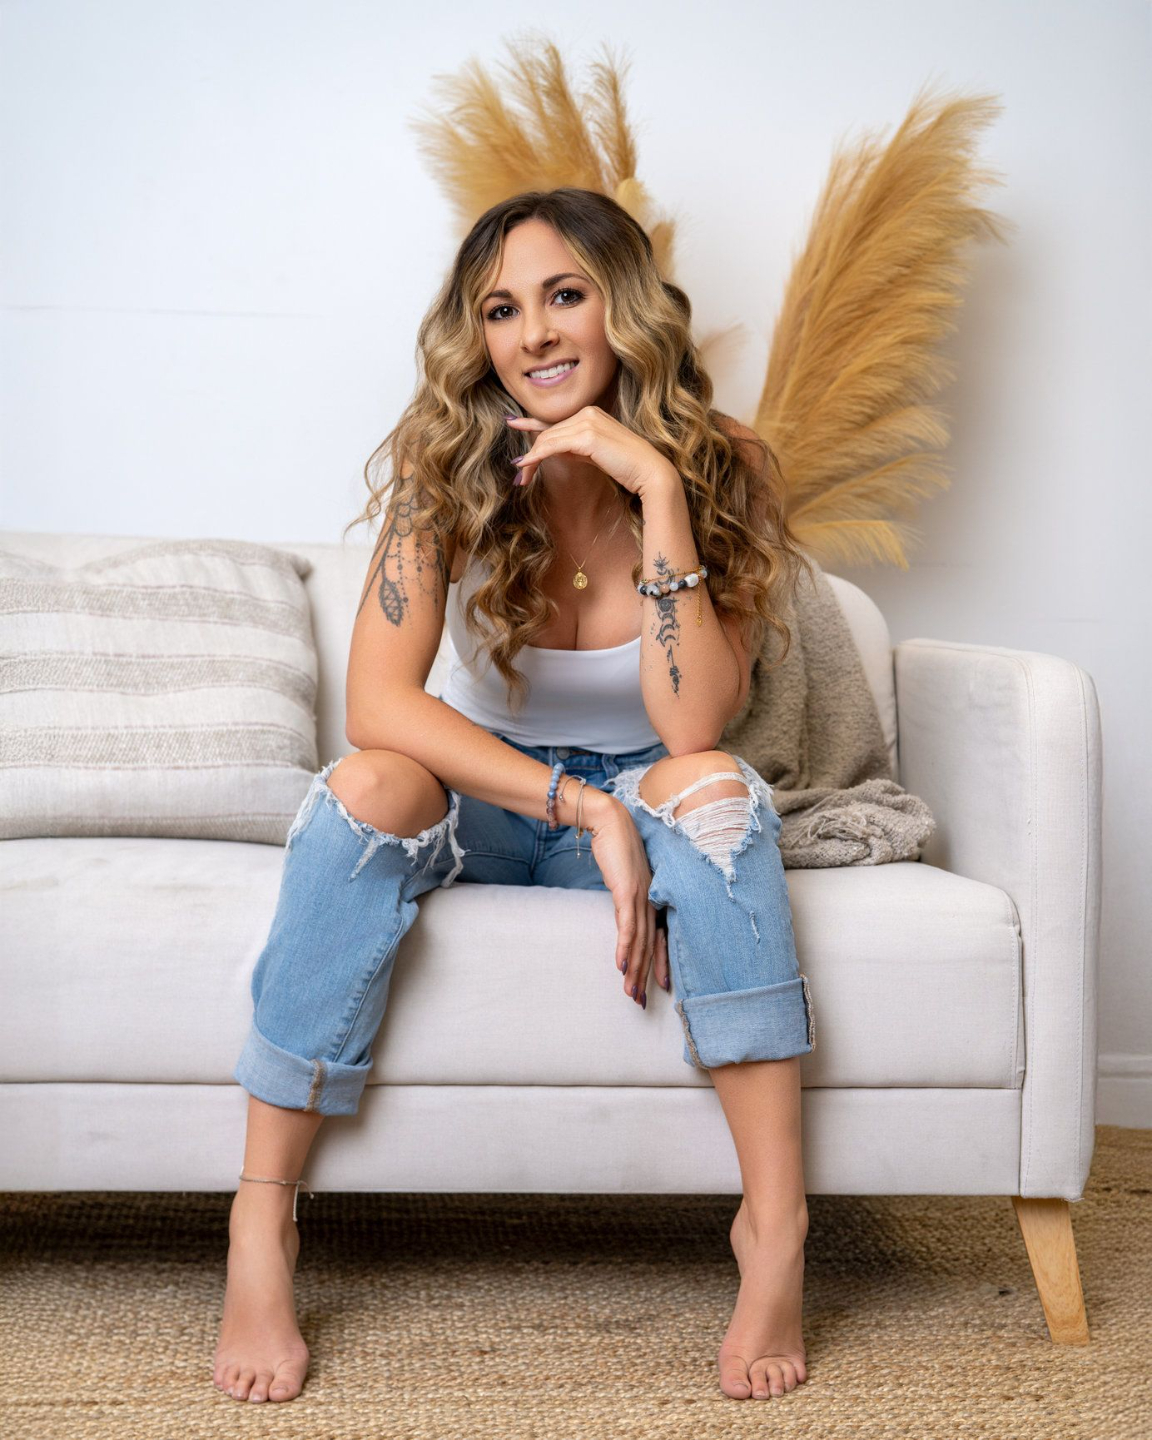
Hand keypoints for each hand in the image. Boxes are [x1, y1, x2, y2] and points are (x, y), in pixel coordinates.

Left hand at [506, 406, 675, 498]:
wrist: (649, 472)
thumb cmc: (626, 467)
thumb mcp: (594, 455)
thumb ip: (574, 449)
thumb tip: (551, 451)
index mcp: (591, 413)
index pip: (556, 421)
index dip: (531, 423)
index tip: (512, 422)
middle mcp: (588, 412)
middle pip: (549, 432)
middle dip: (531, 454)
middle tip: (520, 475)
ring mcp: (588, 421)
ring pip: (548, 439)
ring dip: (531, 459)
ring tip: (522, 478)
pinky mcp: (587, 435)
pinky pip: (553, 445)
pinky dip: (537, 456)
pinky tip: (527, 465)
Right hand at [575, 788, 670, 1005]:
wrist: (611, 822)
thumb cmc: (617, 848)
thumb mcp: (624, 880)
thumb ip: (626, 899)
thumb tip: (623, 917)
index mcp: (654, 898)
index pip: (660, 937)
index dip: (661, 963)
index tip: (660, 986)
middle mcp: (653, 900)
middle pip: (652, 945)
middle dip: (647, 976)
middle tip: (642, 1002)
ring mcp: (642, 896)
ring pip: (641, 941)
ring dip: (635, 970)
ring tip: (631, 993)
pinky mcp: (627, 891)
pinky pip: (627, 926)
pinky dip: (625, 948)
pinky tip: (621, 966)